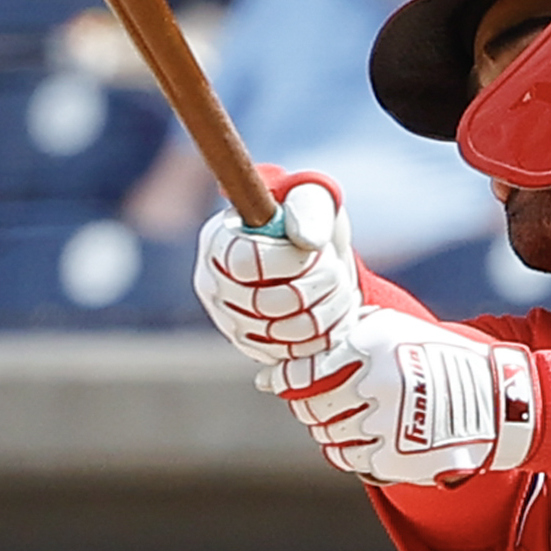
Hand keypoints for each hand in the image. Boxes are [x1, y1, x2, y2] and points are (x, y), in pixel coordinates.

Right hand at [194, 168, 360, 367]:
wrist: (317, 255)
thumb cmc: (309, 218)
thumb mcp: (314, 197)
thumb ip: (309, 209)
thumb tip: (306, 242)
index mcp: (218, 240)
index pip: (246, 264)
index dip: (289, 262)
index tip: (316, 250)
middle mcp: (213, 284)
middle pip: (266, 303)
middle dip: (316, 286)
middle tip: (334, 269)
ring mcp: (228, 320)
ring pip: (282, 332)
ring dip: (325, 311)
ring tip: (337, 289)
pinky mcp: (251, 346)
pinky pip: (288, 354)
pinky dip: (320, 337)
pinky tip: (330, 313)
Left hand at [274, 307, 540, 484]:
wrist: (495, 399)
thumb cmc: (434, 355)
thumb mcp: (393, 328)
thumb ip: (342, 336)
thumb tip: (279, 370)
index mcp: (373, 345)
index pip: (305, 372)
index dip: (283, 381)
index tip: (271, 383)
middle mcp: (378, 383)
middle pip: (311, 406)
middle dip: (307, 404)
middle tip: (316, 398)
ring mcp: (388, 423)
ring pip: (327, 434)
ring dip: (328, 426)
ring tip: (347, 414)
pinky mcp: (398, 456)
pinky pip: (348, 459)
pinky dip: (344, 449)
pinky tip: (359, 435)